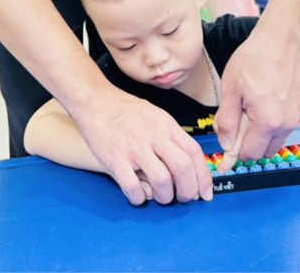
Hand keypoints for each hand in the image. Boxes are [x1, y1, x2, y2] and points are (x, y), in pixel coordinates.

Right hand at [77, 89, 213, 205]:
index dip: (204, 176)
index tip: (205, 193)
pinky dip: (139, 198)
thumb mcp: (155, 115)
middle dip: (188, 191)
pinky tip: (138, 195)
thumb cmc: (125, 109)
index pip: (194, 152)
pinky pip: (132, 187)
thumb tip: (187, 162)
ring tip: (161, 197)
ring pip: (161, 180)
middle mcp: (153, 134)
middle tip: (184, 198)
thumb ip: (170, 136)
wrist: (95, 100)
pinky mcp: (114, 158)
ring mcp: (134, 146)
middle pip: (182, 168)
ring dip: (165, 196)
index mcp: (165, 124)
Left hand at [214, 23, 299, 163]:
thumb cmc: (255, 59)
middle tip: (239, 120)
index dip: (235, 152)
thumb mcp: (230, 89)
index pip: (250, 154)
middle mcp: (287, 123)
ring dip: (263, 132)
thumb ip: (227, 121)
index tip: (226, 153)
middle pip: (265, 150)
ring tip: (253, 106)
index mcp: (268, 122)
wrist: (281, 39)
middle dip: (250, 143)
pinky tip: (267, 99)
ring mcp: (298, 116)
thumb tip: (226, 145)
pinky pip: (287, 124)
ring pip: (277, 138)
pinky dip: (276, 120)